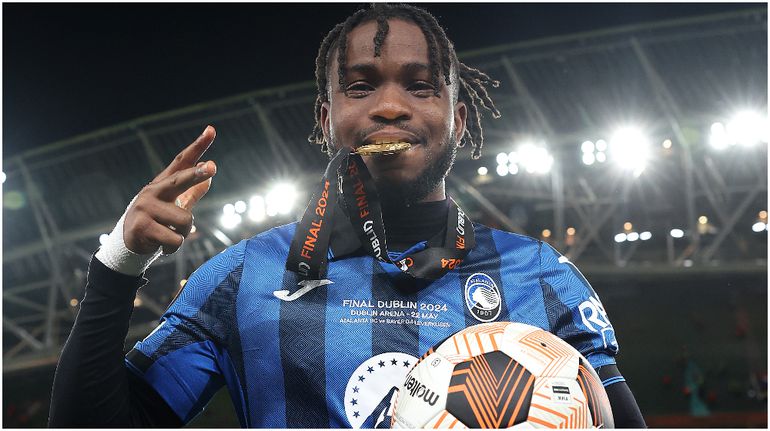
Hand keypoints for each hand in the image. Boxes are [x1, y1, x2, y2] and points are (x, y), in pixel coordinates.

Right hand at [123, 126, 217, 254]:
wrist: (129, 245)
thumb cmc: (157, 221)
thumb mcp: (175, 205)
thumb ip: (192, 191)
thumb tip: (209, 173)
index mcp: (164, 183)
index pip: (182, 161)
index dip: (198, 146)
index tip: (211, 130)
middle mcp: (154, 191)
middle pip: (180, 180)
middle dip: (196, 175)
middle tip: (211, 168)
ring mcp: (146, 208)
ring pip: (185, 221)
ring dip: (183, 233)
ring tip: (170, 234)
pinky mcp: (142, 226)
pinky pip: (175, 239)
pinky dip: (174, 247)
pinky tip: (162, 246)